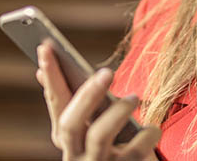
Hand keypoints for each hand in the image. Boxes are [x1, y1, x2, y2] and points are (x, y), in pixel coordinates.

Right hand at [36, 43, 161, 160]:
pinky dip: (145, 137)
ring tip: (135, 97)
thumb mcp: (90, 123)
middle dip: (87, 94)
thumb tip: (42, 69)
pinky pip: (133, 153)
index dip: (51, 75)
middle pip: (69, 123)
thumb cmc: (110, 142)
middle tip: (108, 71)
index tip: (47, 45)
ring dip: (117, 112)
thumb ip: (73, 100)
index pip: (55, 103)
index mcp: (66, 138)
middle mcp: (75, 155)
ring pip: (98, 135)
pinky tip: (153, 129)